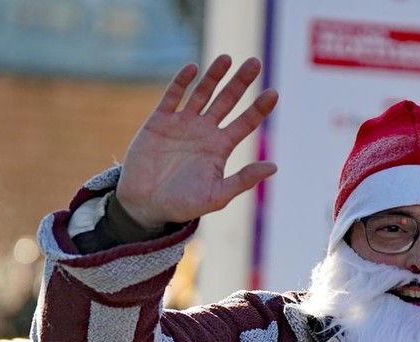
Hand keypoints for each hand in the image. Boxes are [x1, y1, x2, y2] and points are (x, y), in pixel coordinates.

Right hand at [115, 56, 278, 229]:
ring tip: (227, 58)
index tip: (274, 93)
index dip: (259, 108)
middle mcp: (205, 131)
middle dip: (241, 82)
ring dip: (214, 76)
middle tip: (255, 62)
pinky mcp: (159, 121)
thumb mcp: (217, 195)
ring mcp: (182, 123)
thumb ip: (244, 180)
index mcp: (221, 147)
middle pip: (227, 101)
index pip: (245, 122)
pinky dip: (181, 82)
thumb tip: (274, 166)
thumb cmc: (183, 204)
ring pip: (202, 93)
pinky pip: (172, 96)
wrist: (145, 204)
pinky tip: (193, 68)